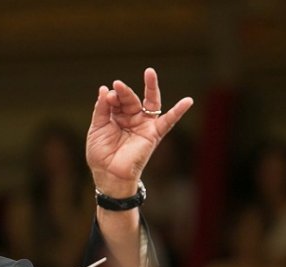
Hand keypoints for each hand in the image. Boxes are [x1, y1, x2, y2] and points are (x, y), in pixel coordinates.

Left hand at [86, 67, 192, 196]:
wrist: (109, 176)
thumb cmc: (101, 155)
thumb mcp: (96, 128)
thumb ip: (101, 109)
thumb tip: (104, 89)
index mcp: (116, 117)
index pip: (116, 99)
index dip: (111, 96)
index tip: (107, 97)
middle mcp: (131, 118)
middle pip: (131, 98)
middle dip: (124, 91)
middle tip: (118, 85)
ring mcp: (143, 125)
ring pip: (150, 103)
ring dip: (151, 87)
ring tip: (149, 73)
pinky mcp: (153, 134)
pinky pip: (169, 121)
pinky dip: (179, 111)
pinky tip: (188, 101)